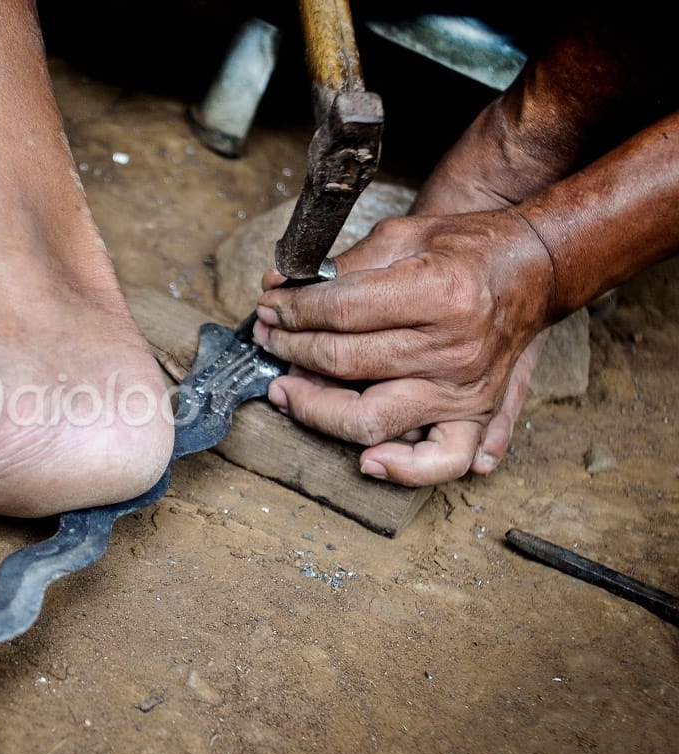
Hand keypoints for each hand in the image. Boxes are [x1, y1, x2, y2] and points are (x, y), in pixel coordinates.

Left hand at [253, 207, 554, 485]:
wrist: (534, 267)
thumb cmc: (466, 249)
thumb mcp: (405, 235)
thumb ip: (343, 265)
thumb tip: (279, 286)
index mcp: (438, 292)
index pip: (341, 312)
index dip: (293, 311)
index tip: (270, 308)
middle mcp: (453, 347)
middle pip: (345, 362)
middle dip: (290, 349)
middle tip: (268, 338)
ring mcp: (464, 388)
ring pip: (371, 418)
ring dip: (315, 408)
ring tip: (286, 390)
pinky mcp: (475, 414)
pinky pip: (440, 459)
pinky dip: (402, 469)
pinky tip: (366, 460)